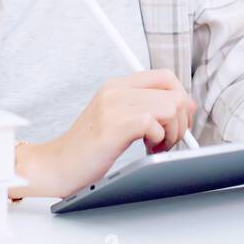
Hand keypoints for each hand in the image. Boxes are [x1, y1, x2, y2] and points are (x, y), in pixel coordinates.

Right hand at [45, 69, 197, 196]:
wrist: (54, 166)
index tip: (176, 122)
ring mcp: (113, 106)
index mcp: (117, 85)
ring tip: (156, 146)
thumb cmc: (88, 149)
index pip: (166, 76)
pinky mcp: (113, 126)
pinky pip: (154, 122)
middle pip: (175, 93)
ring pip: (170, 106)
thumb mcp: (118, 120)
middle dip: (181, 121)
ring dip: (172, 132)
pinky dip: (158, 140)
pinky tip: (146, 150)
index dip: (181, 99)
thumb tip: (189, 104)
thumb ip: (148, 107)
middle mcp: (115, 90)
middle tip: (166, 140)